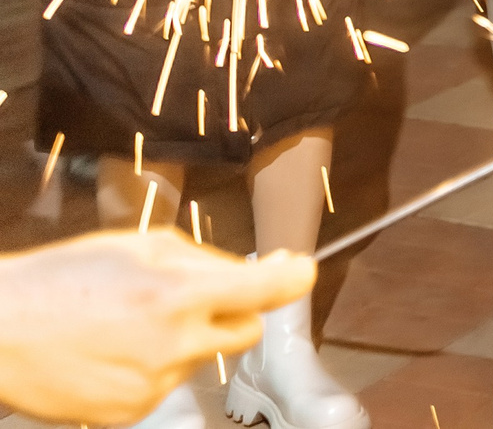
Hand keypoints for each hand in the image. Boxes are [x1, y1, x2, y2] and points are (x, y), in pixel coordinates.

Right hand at [0, 231, 311, 423]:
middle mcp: (174, 343)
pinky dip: (154, 366)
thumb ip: (206, 260)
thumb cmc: (66, 277)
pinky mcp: (133, 411)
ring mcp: (155, 383)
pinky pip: (168, 383)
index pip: (270, 289)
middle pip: (247, 330)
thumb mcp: (142, 246)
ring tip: (131, 322)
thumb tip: (260, 268)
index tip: (297, 272)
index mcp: (179, 294)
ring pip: (202, 356)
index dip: (293, 277)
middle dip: (234, 311)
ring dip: (184, 338)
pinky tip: (116, 350)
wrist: (1, 331)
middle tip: (193, 297)